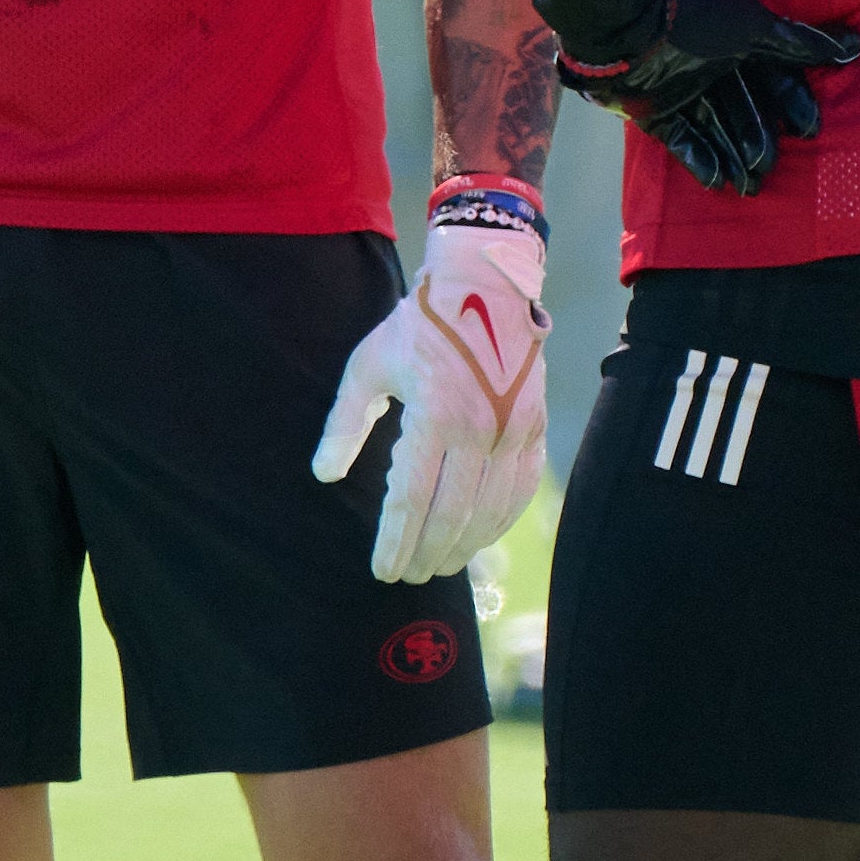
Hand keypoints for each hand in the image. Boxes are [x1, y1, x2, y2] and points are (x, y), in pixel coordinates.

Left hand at [311, 205, 548, 582]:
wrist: (487, 283)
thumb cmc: (419, 323)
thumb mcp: (369, 364)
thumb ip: (346, 422)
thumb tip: (324, 474)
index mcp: (435, 414)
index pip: (413, 498)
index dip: (396, 541)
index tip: (382, 570)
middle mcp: (479, 429)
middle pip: (452, 515)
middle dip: (426, 554)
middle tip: (407, 577)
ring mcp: (513, 431)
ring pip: (489, 511)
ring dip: (462, 547)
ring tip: (437, 567)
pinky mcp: (534, 428)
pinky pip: (519, 491)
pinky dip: (498, 523)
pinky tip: (478, 539)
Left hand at [559, 0, 859, 199]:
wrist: (623, 34)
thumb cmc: (693, 24)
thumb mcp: (752, 28)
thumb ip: (799, 42)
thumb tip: (854, 47)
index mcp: (737, 39)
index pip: (774, 76)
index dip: (792, 102)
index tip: (807, 130)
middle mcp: (712, 64)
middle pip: (746, 107)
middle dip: (759, 138)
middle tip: (768, 165)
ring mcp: (682, 89)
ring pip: (717, 127)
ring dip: (734, 156)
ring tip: (749, 187)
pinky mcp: (656, 112)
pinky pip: (683, 140)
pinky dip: (701, 159)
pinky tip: (718, 182)